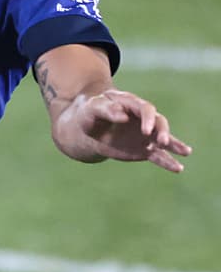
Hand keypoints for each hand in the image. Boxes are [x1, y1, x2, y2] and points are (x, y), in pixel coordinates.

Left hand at [67, 89, 191, 171]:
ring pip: (163, 138)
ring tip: (185, 152)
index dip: (148, 119)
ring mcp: (145, 134)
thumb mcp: (91, 108)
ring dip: (173, 144)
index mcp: (131, 104)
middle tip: (162, 142)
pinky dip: (168, 162)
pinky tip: (178, 168)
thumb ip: (105, 109)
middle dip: (163, 132)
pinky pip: (158, 155)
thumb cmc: (88, 114)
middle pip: (159, 122)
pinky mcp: (143, 148)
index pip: (146, 109)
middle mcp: (142, 118)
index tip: (146, 131)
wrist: (86, 128)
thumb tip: (122, 116)